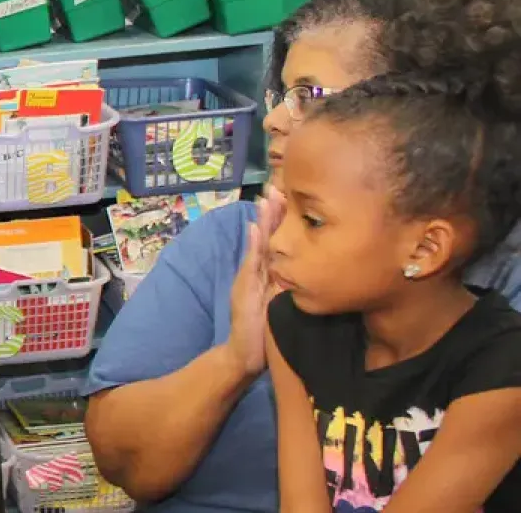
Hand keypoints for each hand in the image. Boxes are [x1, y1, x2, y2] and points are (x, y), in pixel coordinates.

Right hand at [228, 187, 284, 376]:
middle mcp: (258, 269)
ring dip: (263, 221)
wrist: (245, 352)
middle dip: (272, 212)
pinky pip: (253, 262)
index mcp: (270, 271)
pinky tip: (255, 228)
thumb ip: (286, 282)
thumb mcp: (282, 302)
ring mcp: (250, 276)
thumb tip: (295, 261)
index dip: (283, 219)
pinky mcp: (246, 287)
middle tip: (276, 187)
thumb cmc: (266, 330)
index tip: (290, 196)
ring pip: (260, 243)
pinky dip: (254, 245)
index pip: (278, 240)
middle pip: (267, 235)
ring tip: (267, 200)